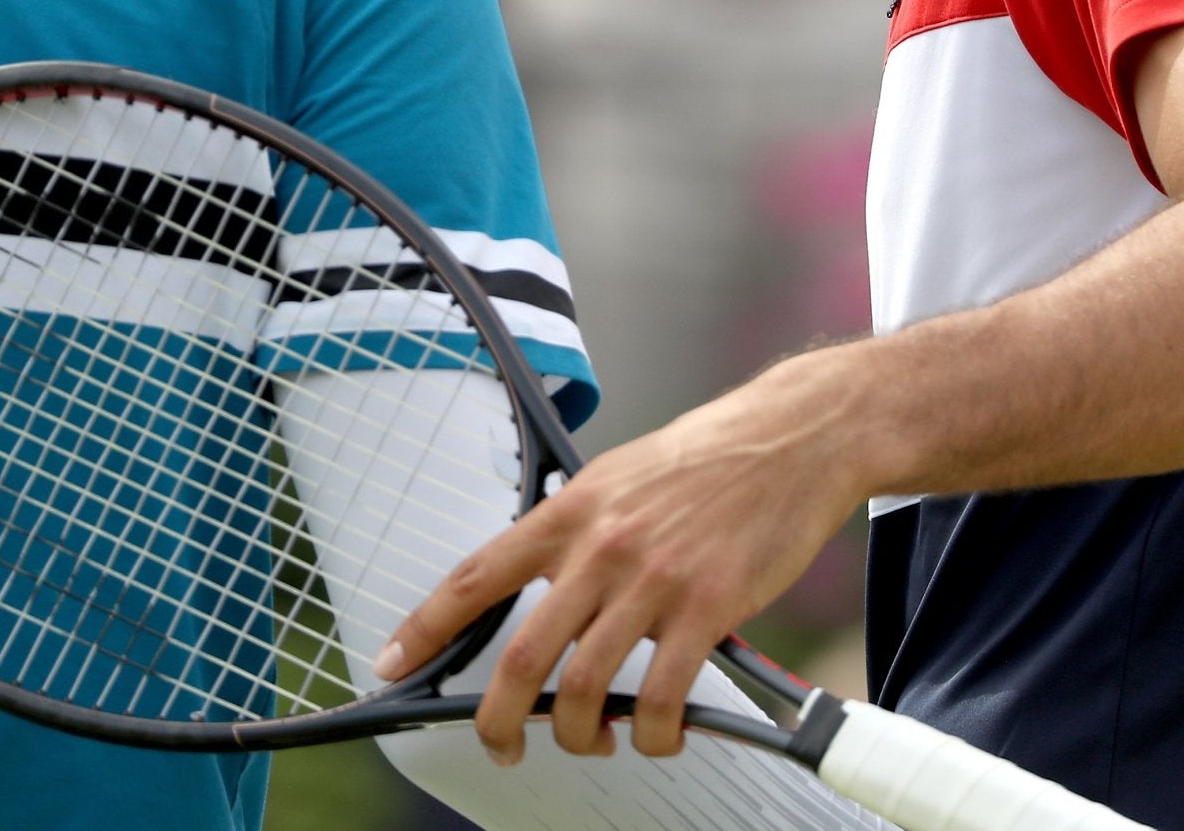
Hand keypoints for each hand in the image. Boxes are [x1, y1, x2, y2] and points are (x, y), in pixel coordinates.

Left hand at [374, 352, 874, 764]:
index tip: (392, 661)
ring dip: (579, 734)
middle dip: (498, 719)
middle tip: (502, 744)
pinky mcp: (706, 608)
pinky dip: (652, 734)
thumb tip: (547, 585)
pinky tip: (658, 733)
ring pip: (585, 687)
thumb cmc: (708, 458)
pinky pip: (661, 698)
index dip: (425, 624)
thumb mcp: (620, 477)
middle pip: (523, 654)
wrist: (791, 438)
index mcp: (570, 511)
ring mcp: (653, 580)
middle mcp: (601, 546)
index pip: (478, 574)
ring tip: (592, 741)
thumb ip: (580, 530)